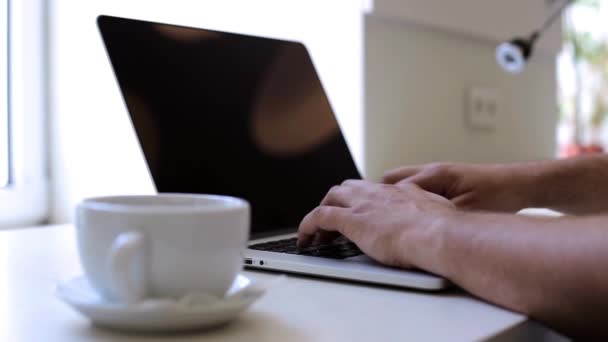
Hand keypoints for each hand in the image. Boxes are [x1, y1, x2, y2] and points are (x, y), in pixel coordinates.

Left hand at [297, 180, 455, 268]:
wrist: (437, 234)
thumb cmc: (444, 231)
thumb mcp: (441, 216)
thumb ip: (433, 216)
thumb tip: (438, 224)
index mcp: (401, 192)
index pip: (375, 190)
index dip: (364, 200)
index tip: (363, 212)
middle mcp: (379, 193)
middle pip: (349, 187)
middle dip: (339, 201)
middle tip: (334, 219)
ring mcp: (363, 205)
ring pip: (331, 198)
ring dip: (322, 212)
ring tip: (317, 232)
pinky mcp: (350, 220)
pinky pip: (319, 218)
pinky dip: (308, 227)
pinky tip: (305, 239)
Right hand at [383, 163, 532, 212]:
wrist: (520, 185)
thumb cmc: (498, 194)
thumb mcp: (466, 210)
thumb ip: (438, 215)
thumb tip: (415, 224)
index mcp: (434, 174)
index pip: (394, 186)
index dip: (382, 203)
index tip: (372, 218)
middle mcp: (431, 171)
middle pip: (391, 180)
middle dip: (382, 198)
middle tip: (376, 218)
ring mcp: (436, 175)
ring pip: (402, 183)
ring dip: (395, 198)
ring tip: (390, 219)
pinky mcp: (443, 182)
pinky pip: (415, 188)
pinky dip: (408, 200)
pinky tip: (413, 216)